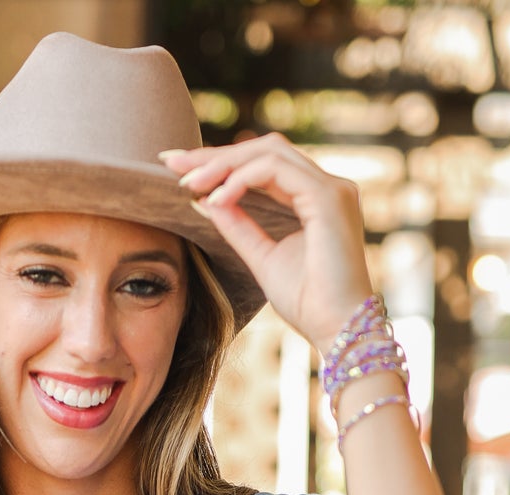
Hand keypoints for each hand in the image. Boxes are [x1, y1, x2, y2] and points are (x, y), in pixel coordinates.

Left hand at [159, 135, 374, 358]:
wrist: (338, 330)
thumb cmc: (308, 303)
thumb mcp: (262, 258)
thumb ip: (238, 226)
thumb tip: (205, 200)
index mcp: (315, 199)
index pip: (264, 166)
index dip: (221, 164)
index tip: (179, 171)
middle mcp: (327, 186)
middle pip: (264, 149)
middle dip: (215, 155)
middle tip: (171, 162)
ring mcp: (332, 188)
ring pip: (269, 152)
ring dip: (224, 164)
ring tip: (189, 183)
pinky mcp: (329, 196)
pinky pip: (275, 170)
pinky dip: (241, 180)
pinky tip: (216, 198)